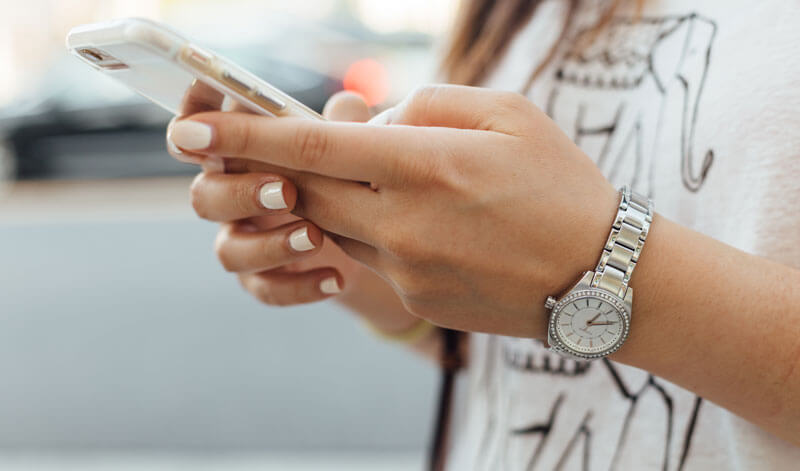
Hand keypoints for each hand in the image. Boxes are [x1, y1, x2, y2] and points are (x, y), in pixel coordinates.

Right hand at [166, 92, 369, 304]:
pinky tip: (335, 278)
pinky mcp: (263, 278)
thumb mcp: (351, 147)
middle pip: (204, 196)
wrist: (371, 239)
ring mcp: (244, 239)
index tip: (205, 116)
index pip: (200, 132)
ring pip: (228, 250)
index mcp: (241, 152)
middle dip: (240, 192)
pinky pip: (264, 288)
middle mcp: (231, 195)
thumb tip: (348, 104)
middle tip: (287, 190)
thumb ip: (344, 126)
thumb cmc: (347, 175)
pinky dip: (299, 285)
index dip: (192, 118)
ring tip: (316, 237)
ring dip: (269, 244)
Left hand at [168, 85, 619, 337]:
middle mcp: (404, 221)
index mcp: (426, 164)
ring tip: (390, 180)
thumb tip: (369, 119)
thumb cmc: (562, 184)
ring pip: (334, 224)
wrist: (602, 278)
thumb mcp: (508, 114)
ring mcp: (406, 268)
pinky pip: (370, 255)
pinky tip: (426, 222)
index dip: (245, 136)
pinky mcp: (415, 297)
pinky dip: (375, 228)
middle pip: (307, 189)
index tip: (191, 131)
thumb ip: (427, 104)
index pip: (312, 146)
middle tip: (269, 149)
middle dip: (278, 167)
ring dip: (337, 196)